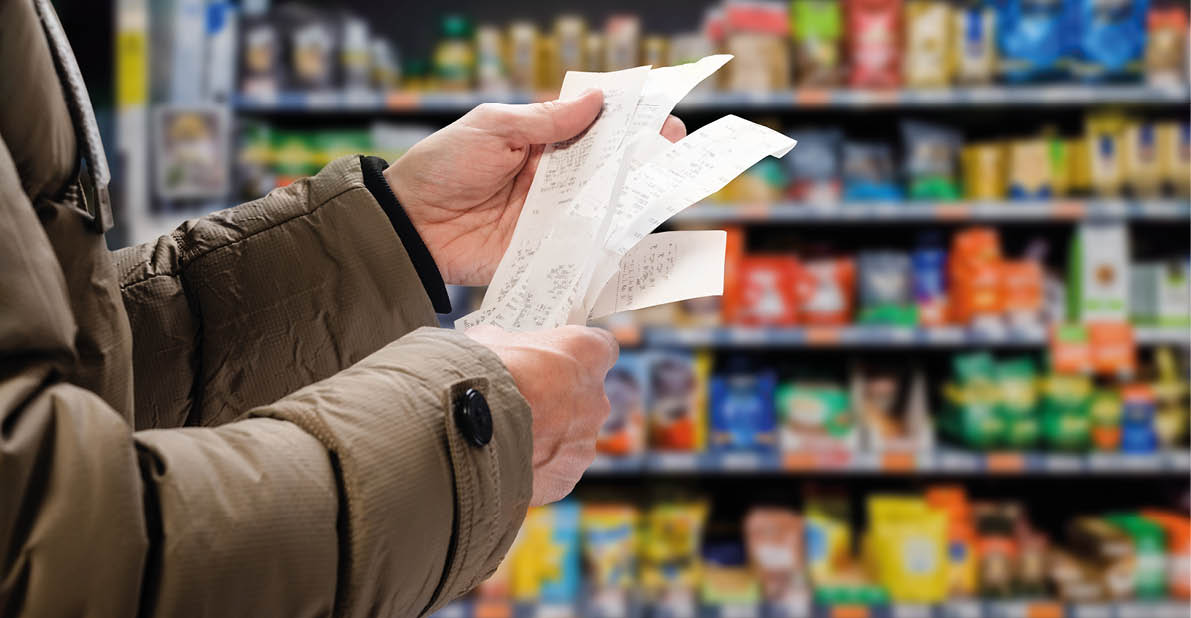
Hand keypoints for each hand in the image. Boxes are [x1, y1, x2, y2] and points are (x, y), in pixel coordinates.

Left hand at [385, 90, 686, 284]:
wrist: (409, 225)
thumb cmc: (441, 167)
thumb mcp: (492, 128)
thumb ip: (545, 120)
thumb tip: (596, 100)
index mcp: (541, 140)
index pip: (594, 127)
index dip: (628, 121)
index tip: (661, 115)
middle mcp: (553, 178)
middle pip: (608, 167)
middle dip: (643, 157)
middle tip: (674, 149)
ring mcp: (552, 215)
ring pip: (604, 206)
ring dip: (634, 198)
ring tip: (666, 188)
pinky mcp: (546, 250)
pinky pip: (584, 246)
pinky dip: (610, 243)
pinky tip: (638, 235)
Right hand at [465, 324, 617, 505]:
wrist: (462, 429)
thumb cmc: (481, 374)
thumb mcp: (490, 341)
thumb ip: (509, 344)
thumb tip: (498, 348)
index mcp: (586, 354)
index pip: (601, 348)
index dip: (578, 355)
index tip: (558, 359)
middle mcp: (596, 398)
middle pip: (586, 397)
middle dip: (558, 399)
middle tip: (525, 400)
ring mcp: (584, 441)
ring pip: (571, 436)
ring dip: (547, 435)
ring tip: (508, 435)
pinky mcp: (567, 476)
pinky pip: (555, 469)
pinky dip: (536, 466)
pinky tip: (507, 460)